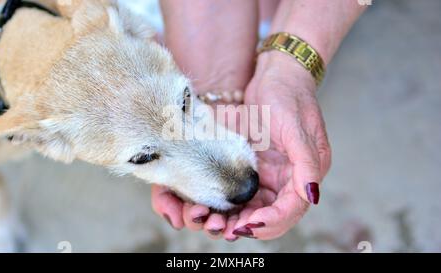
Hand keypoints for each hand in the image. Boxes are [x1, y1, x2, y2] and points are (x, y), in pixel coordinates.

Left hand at [226, 51, 331, 239]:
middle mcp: (289, 178)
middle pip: (270, 215)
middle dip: (249, 226)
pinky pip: (240, 193)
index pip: (291, 209)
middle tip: (223, 230)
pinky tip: (211, 206)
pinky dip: (228, 203)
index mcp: (305, 172)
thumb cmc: (288, 96)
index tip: (247, 225)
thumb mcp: (296, 127)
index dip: (270, 222)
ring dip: (235, 219)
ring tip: (213, 223)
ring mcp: (269, 174)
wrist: (273, 75)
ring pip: (253, 208)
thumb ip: (306, 163)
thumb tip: (312, 197)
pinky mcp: (252, 167)